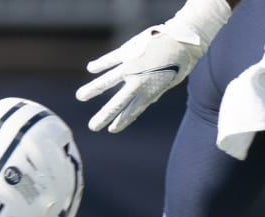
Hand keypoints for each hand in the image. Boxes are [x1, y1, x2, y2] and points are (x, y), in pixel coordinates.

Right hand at [75, 26, 203, 132]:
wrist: (184, 39)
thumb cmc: (181, 62)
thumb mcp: (170, 83)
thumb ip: (154, 92)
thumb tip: (143, 100)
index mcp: (149, 93)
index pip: (130, 112)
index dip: (121, 122)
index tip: (111, 129)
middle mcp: (137, 82)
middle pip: (115, 104)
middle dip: (103, 117)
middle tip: (92, 127)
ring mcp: (130, 67)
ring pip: (106, 81)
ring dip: (92, 90)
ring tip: (80, 96)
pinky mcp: (127, 52)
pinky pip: (110, 59)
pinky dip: (100, 64)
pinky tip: (91, 68)